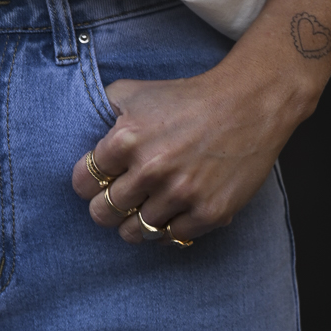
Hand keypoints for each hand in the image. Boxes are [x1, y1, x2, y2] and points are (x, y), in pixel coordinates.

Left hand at [70, 53, 312, 244]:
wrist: (247, 105)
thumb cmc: (187, 98)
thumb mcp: (135, 92)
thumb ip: (102, 111)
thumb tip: (83, 139)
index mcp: (127, 138)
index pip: (83, 182)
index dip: (88, 184)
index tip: (99, 182)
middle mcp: (151, 169)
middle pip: (104, 213)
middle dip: (106, 208)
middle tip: (117, 201)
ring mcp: (181, 194)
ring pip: (135, 232)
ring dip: (135, 223)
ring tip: (143, 210)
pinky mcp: (209, 213)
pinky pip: (171, 239)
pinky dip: (167, 230)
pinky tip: (170, 214)